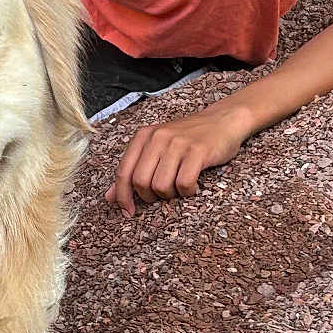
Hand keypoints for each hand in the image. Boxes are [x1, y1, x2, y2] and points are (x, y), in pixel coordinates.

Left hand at [105, 103, 252, 215]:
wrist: (223, 120)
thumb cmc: (188, 139)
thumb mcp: (156, 149)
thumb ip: (133, 169)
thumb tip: (110, 197)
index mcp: (143, 136)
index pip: (123, 172)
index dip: (122, 196)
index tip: (128, 212)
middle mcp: (158, 137)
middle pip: (141, 182)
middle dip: (150, 197)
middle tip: (163, 194)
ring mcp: (178, 143)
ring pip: (161, 186)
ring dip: (170, 195)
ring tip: (179, 187)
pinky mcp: (198, 151)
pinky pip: (184, 184)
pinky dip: (188, 192)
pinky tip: (193, 186)